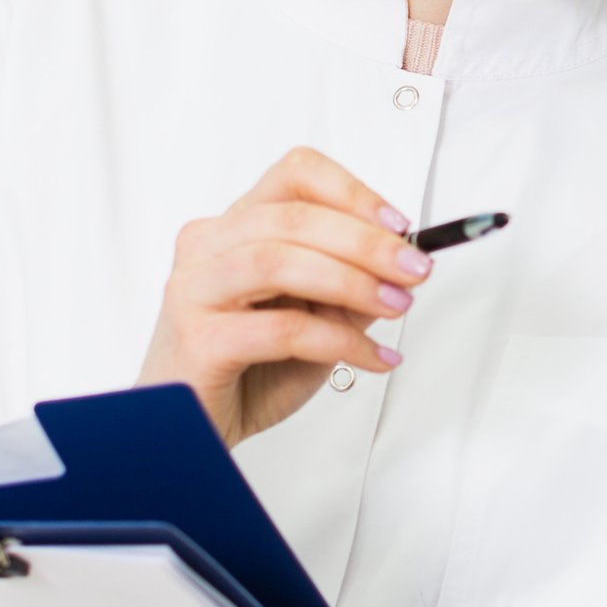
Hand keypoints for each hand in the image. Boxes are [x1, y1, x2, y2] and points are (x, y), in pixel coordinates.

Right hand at [140, 146, 429, 445]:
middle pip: (293, 216)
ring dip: (351, 282)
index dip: (353, 192)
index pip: (294, 175)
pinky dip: (338, 340)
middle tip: (414, 270)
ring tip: (395, 307)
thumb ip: (347, 285)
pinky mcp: (199, 339)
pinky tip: (371, 357)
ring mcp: (195, 290)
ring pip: (279, 261)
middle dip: (367, 242)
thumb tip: (403, 262)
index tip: (401, 226)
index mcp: (233, 228)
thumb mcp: (311, 317)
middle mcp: (207, 247)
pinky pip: (281, 328)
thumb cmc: (246, 371)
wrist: (192, 431)